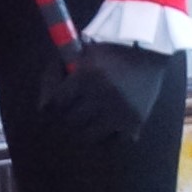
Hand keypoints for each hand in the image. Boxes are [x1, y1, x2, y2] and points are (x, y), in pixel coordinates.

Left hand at [36, 41, 167, 146]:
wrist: (148, 49)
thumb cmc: (107, 50)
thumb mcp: (79, 52)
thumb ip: (56, 73)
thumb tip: (42, 106)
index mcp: (85, 76)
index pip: (54, 105)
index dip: (51, 105)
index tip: (54, 104)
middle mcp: (102, 96)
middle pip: (70, 121)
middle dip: (68, 114)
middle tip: (72, 109)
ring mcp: (119, 112)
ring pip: (88, 136)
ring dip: (85, 128)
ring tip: (89, 118)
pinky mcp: (135, 123)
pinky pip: (112, 142)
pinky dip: (107, 137)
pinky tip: (107, 125)